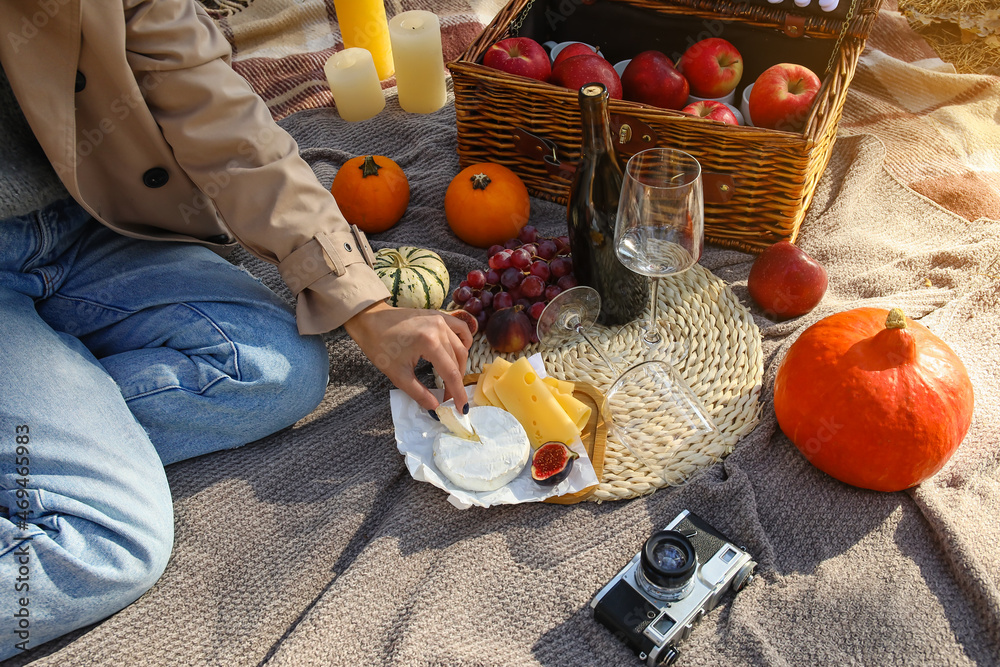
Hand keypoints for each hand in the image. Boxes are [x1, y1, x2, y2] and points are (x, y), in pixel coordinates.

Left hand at [344, 301, 472, 411]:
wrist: (369, 320)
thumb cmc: (380, 347)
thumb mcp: (398, 375)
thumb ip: (419, 393)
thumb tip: (436, 408)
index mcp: (429, 343)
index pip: (451, 373)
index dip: (458, 393)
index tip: (461, 408)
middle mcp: (439, 329)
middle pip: (458, 360)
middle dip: (457, 382)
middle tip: (451, 397)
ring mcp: (440, 319)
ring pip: (461, 346)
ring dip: (460, 365)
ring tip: (453, 379)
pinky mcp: (438, 315)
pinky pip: (460, 328)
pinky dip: (464, 340)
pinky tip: (461, 351)